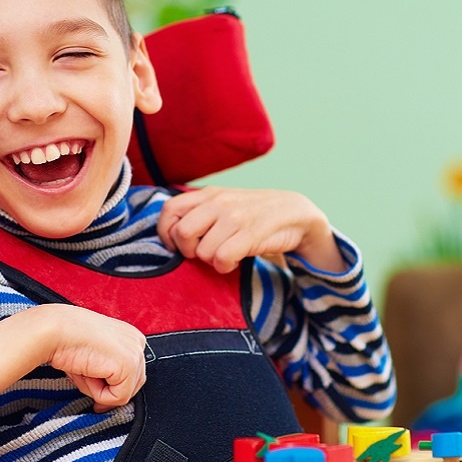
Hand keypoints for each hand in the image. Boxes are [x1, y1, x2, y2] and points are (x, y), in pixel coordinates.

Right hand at [0, 304, 146, 411]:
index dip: (111, 384)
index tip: (93, 384)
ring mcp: (135, 354)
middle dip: (106, 388)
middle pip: (132, 384)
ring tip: (83, 370)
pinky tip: (87, 373)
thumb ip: (107, 370)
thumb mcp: (93, 354)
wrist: (54, 330)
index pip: (131, 372)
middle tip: (83, 375)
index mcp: (129, 335)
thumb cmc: (66, 339)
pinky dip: (99, 394)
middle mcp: (137, 341)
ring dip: (100, 390)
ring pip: (124, 393)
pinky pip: (118, 397)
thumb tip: (109, 399)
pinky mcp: (129, 366)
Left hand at [158, 187, 344, 273]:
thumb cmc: (253, 213)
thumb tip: (171, 235)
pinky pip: (222, 259)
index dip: (166, 232)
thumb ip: (199, 212)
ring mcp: (234, 217)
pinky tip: (236, 260)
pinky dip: (226, 267)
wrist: (295, 213)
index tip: (176, 246)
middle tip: (202, 253)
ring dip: (212, 261)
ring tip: (227, 254)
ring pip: (203, 252)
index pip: (169, 209)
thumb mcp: (224, 203)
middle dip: (188, 251)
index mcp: (208, 194)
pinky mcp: (250, 234)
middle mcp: (218, 202)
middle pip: (182, 233)